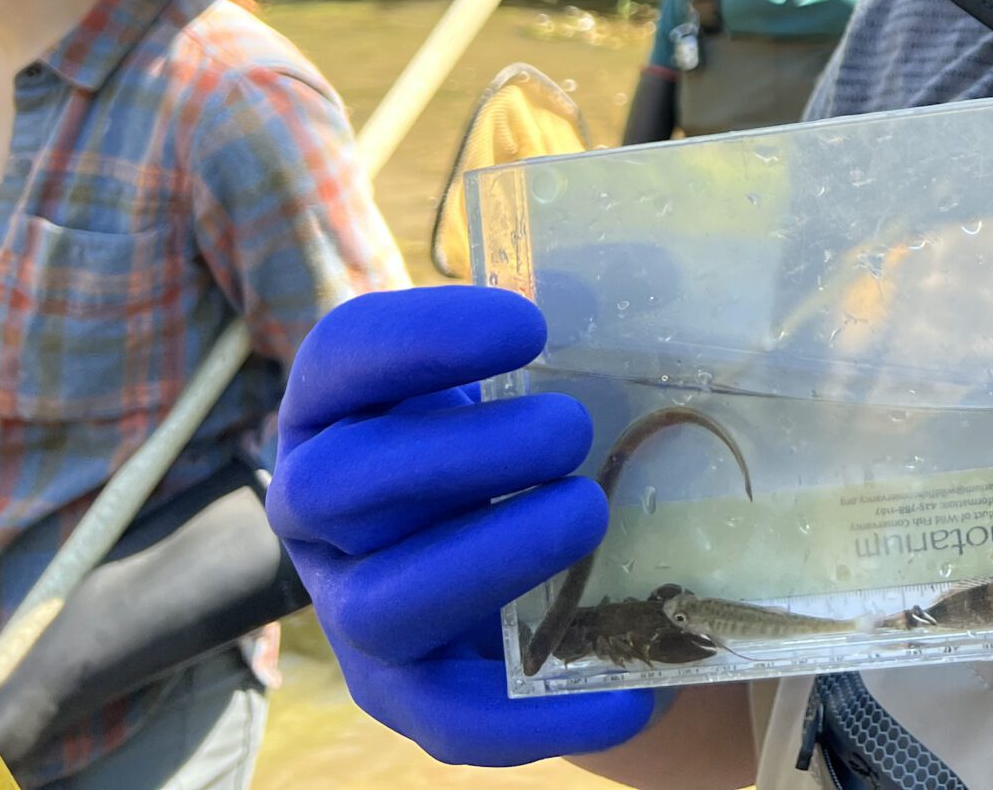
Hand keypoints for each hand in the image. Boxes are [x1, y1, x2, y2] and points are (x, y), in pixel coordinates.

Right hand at [269, 285, 657, 765]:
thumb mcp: (523, 370)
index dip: (423, 339)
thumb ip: (571, 326)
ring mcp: (352, 608)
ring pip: (385, 603)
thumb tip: (672, 270)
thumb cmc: (514, 426)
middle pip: (344, 485)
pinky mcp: (406, 692)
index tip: (529, 323)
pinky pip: (451, 721)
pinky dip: (539, 717)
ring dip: (492, 558)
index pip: (342, 359)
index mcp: (337, 410)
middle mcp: (321, 514)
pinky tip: (634, 695)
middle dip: (460, 454)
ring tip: (589, 513)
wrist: (501, 543)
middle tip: (571, 428)